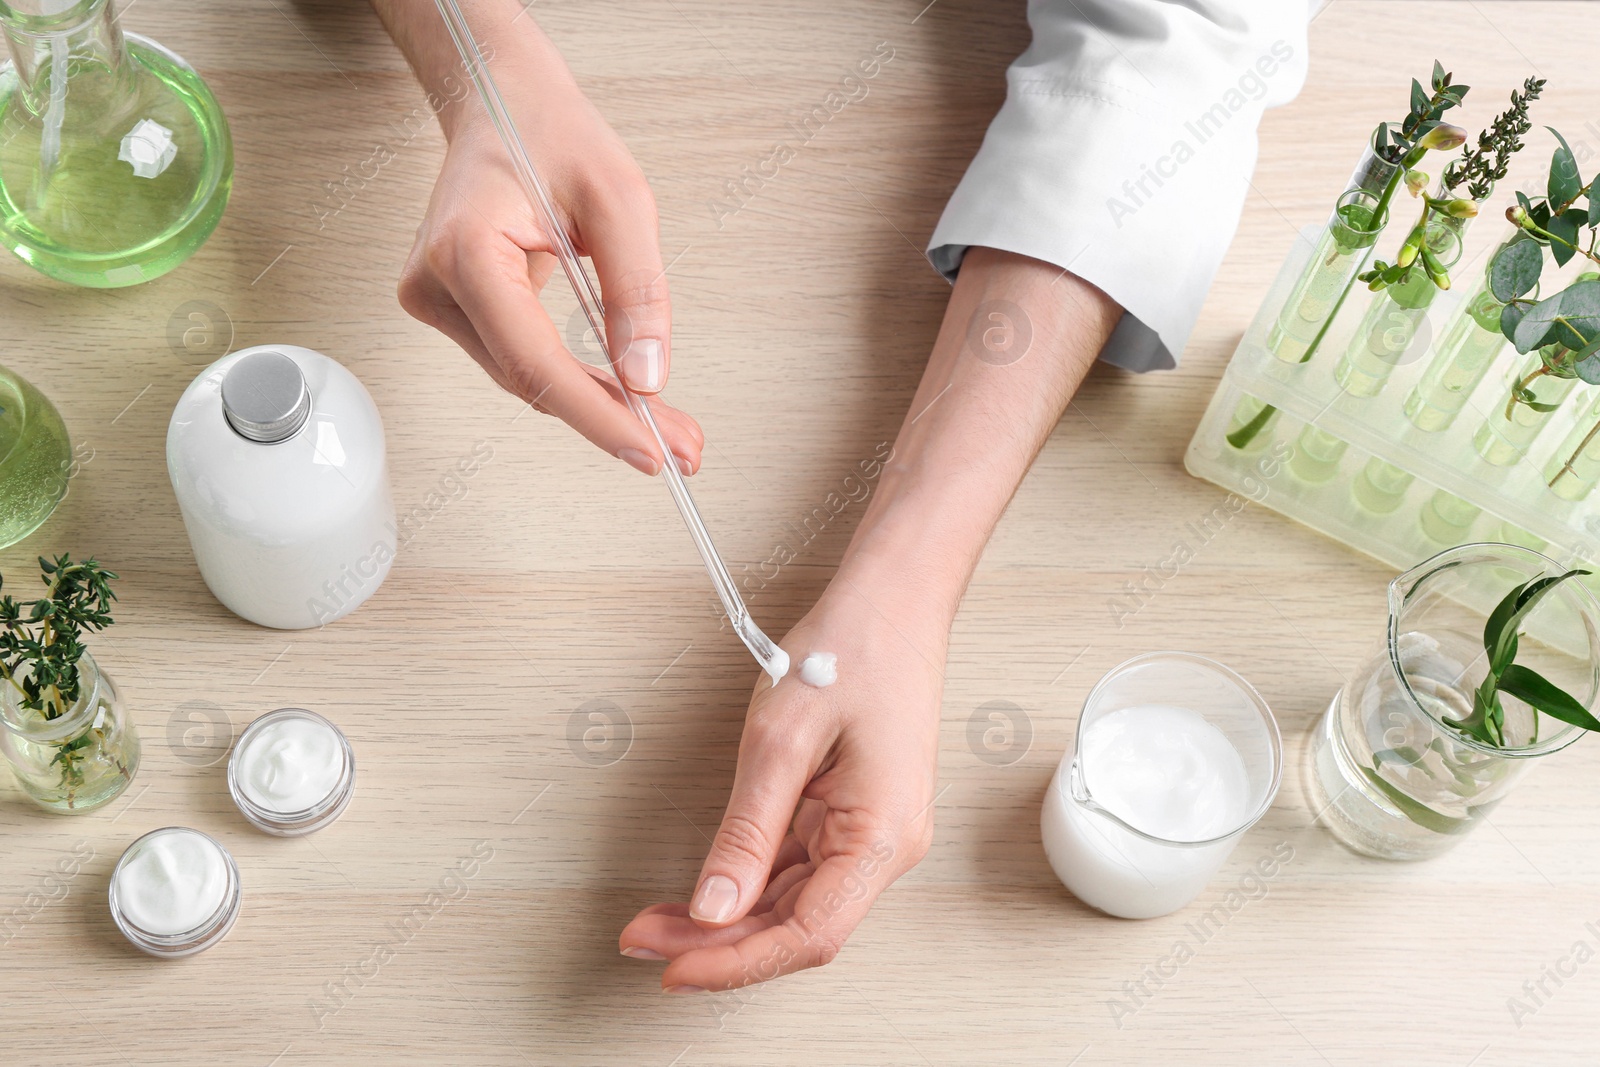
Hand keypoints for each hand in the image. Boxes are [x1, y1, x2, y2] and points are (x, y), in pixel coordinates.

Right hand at [396, 39, 702, 476]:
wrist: (500, 99)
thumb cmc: (550, 132)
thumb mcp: (620, 198)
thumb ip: (637, 290)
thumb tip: (648, 376)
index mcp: (464, 248)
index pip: (533, 359)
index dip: (596, 414)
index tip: (650, 450)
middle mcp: (436, 282)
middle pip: (530, 380)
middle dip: (610, 418)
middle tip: (681, 449)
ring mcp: (437, 299)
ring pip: (526, 378)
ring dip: (597, 406)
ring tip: (666, 427)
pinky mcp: (454, 308)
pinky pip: (522, 359)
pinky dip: (574, 380)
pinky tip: (624, 396)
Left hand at [619, 580, 946, 990]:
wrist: (892, 602)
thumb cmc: (852, 651)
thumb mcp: (779, 740)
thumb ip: (745, 831)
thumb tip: (712, 906)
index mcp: (883, 834)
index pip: (809, 934)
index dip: (737, 963)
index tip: (675, 967)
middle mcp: (887, 845)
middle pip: (798, 926)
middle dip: (719, 944)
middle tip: (644, 939)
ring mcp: (872, 832)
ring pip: (794, 903)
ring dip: (728, 919)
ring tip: (659, 920)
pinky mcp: (854, 816)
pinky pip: (798, 869)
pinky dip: (748, 883)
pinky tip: (704, 892)